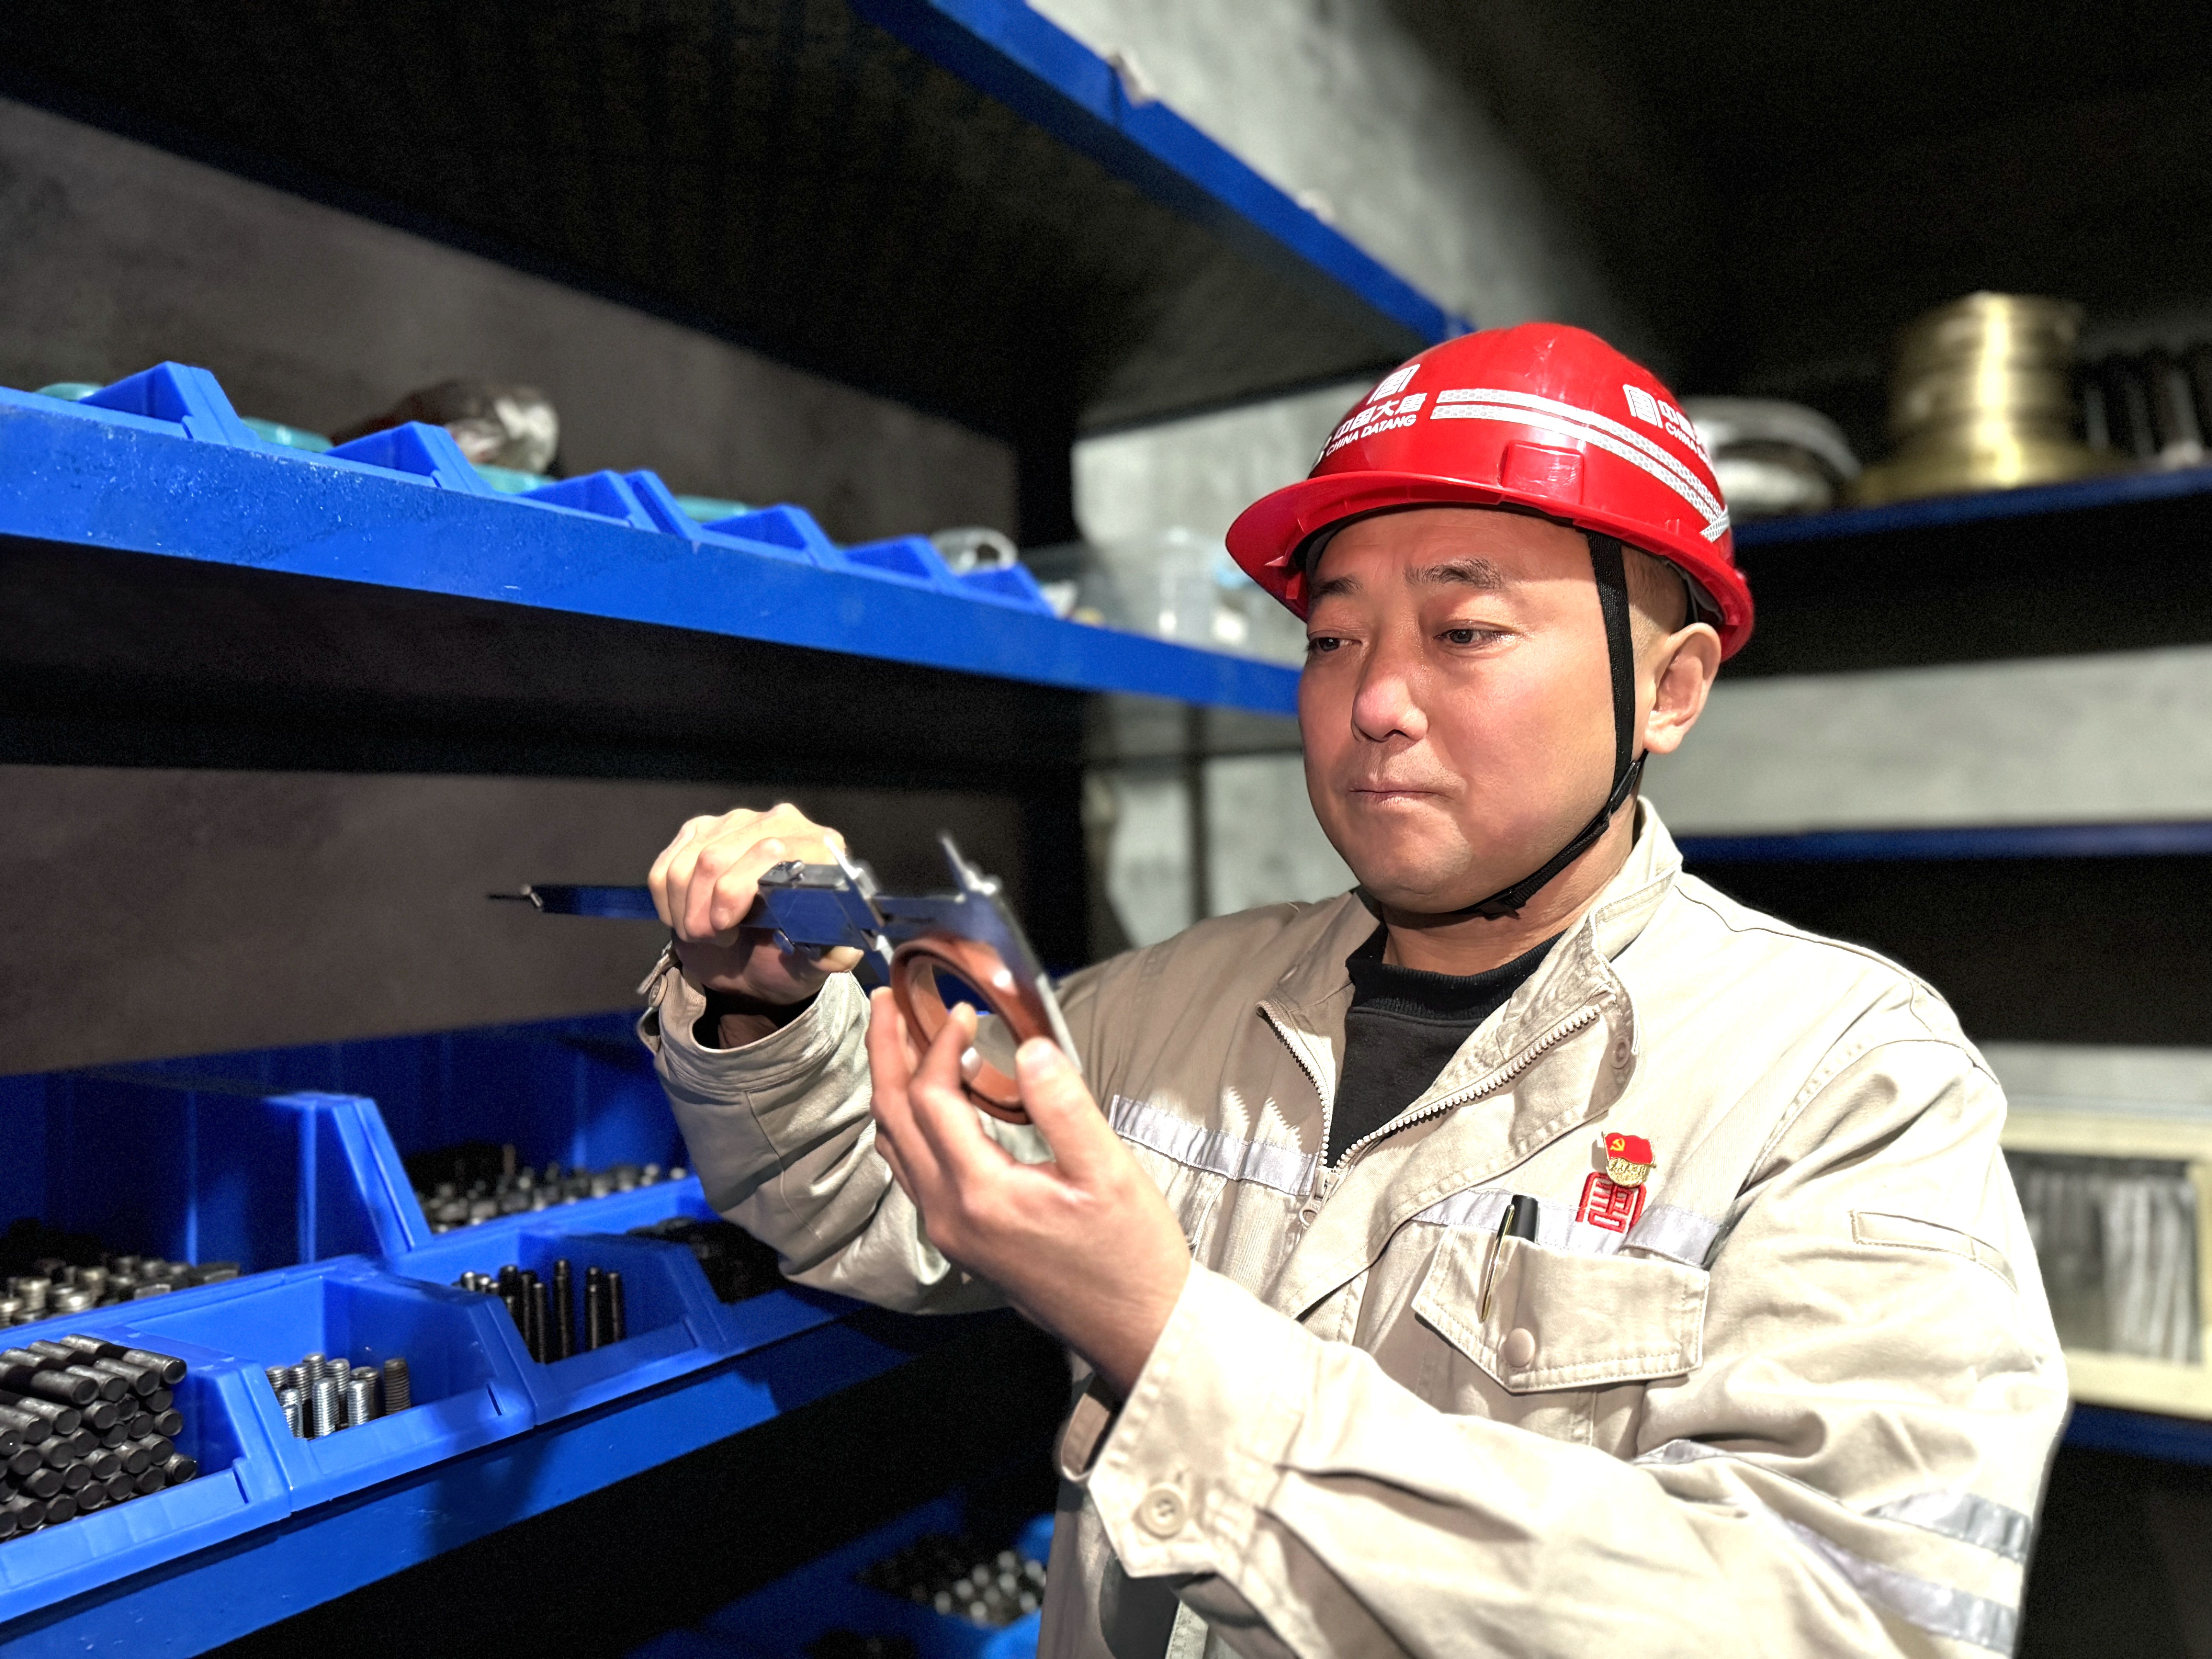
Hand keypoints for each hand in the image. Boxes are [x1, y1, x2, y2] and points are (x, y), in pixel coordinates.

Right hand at [647, 803, 863, 1002]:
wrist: (755, 960)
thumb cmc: (789, 957)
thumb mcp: (816, 963)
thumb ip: (831, 956)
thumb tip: (835, 953)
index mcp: (817, 848)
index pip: (769, 850)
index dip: (737, 889)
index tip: (727, 927)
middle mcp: (779, 823)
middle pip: (716, 857)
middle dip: (705, 910)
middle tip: (716, 939)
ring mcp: (736, 823)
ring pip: (686, 863)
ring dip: (686, 910)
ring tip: (708, 933)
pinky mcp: (699, 831)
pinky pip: (664, 867)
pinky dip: (668, 902)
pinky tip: (689, 916)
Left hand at [865, 990, 1190, 1395]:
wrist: (1137, 1327)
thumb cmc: (1130, 1254)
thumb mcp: (1109, 1173)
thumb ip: (1064, 1107)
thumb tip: (1030, 1048)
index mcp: (981, 1193)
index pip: (931, 1098)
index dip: (938, 1043)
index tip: (964, 1009)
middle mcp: (949, 1215)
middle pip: (892, 1118)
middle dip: (884, 1054)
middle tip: (884, 1002)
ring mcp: (949, 1232)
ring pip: (895, 1147)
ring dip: (891, 1089)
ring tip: (898, 1041)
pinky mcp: (960, 1240)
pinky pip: (912, 1171)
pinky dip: (909, 1125)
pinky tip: (932, 1103)